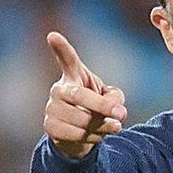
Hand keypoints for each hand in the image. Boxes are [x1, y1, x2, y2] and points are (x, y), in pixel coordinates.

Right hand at [43, 31, 125, 159]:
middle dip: (103, 106)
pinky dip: (93, 137)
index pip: (67, 59)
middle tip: (122, 114)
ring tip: (113, 127)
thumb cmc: (95, 108)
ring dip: (103, 126)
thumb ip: (115, 98)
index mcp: (73, 75)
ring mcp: (52, 108)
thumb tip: (113, 108)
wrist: (78, 134)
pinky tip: (96, 135)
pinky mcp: (50, 127)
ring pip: (81, 119)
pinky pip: (76, 134)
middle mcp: (58, 89)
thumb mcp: (110, 97)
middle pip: (80, 96)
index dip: (60, 47)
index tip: (52, 35)